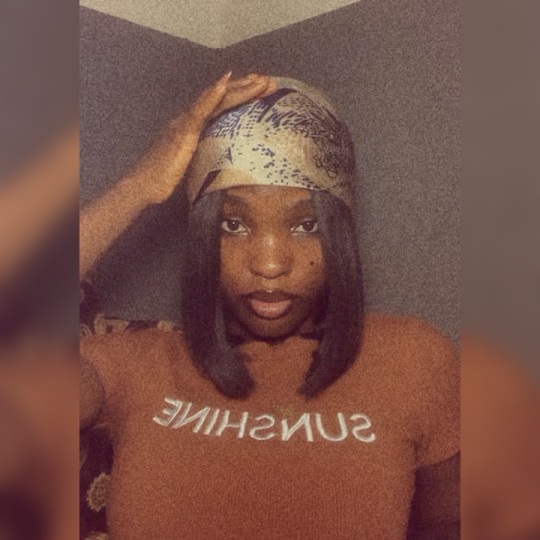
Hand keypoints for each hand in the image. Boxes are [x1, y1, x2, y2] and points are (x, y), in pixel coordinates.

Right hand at [134, 72, 277, 204]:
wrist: (143, 186)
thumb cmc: (165, 179)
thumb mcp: (194, 166)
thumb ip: (207, 158)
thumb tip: (226, 165)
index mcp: (194, 127)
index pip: (221, 107)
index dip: (241, 97)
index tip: (262, 91)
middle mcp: (189, 119)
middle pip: (222, 99)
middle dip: (246, 88)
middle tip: (270, 81)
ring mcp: (185, 123)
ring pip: (215, 100)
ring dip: (238, 88)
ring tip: (260, 80)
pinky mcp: (181, 132)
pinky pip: (198, 111)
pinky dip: (211, 96)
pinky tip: (224, 84)